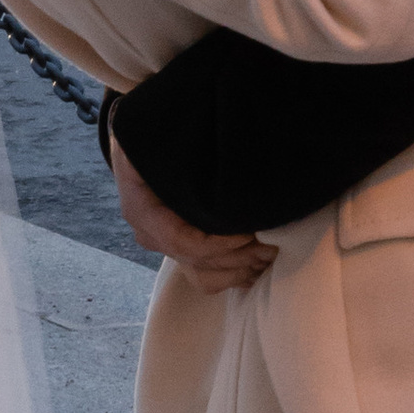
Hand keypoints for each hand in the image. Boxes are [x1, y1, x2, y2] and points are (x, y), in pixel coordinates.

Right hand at [111, 139, 273, 293]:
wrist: (140, 142)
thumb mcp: (157, 134)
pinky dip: (236, 275)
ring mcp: (165, 245)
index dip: (217, 244)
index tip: (249, 233)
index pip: (180, 241)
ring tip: (270, 254)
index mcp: (141, 208)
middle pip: (197, 262)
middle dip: (238, 257)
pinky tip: (259, 263)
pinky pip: (208, 278)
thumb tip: (218, 154)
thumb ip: (181, 148)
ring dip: (240, 270)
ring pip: (205, 277)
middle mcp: (150, 233)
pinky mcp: (182, 250)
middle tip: (272, 244)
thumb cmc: (153, 134)